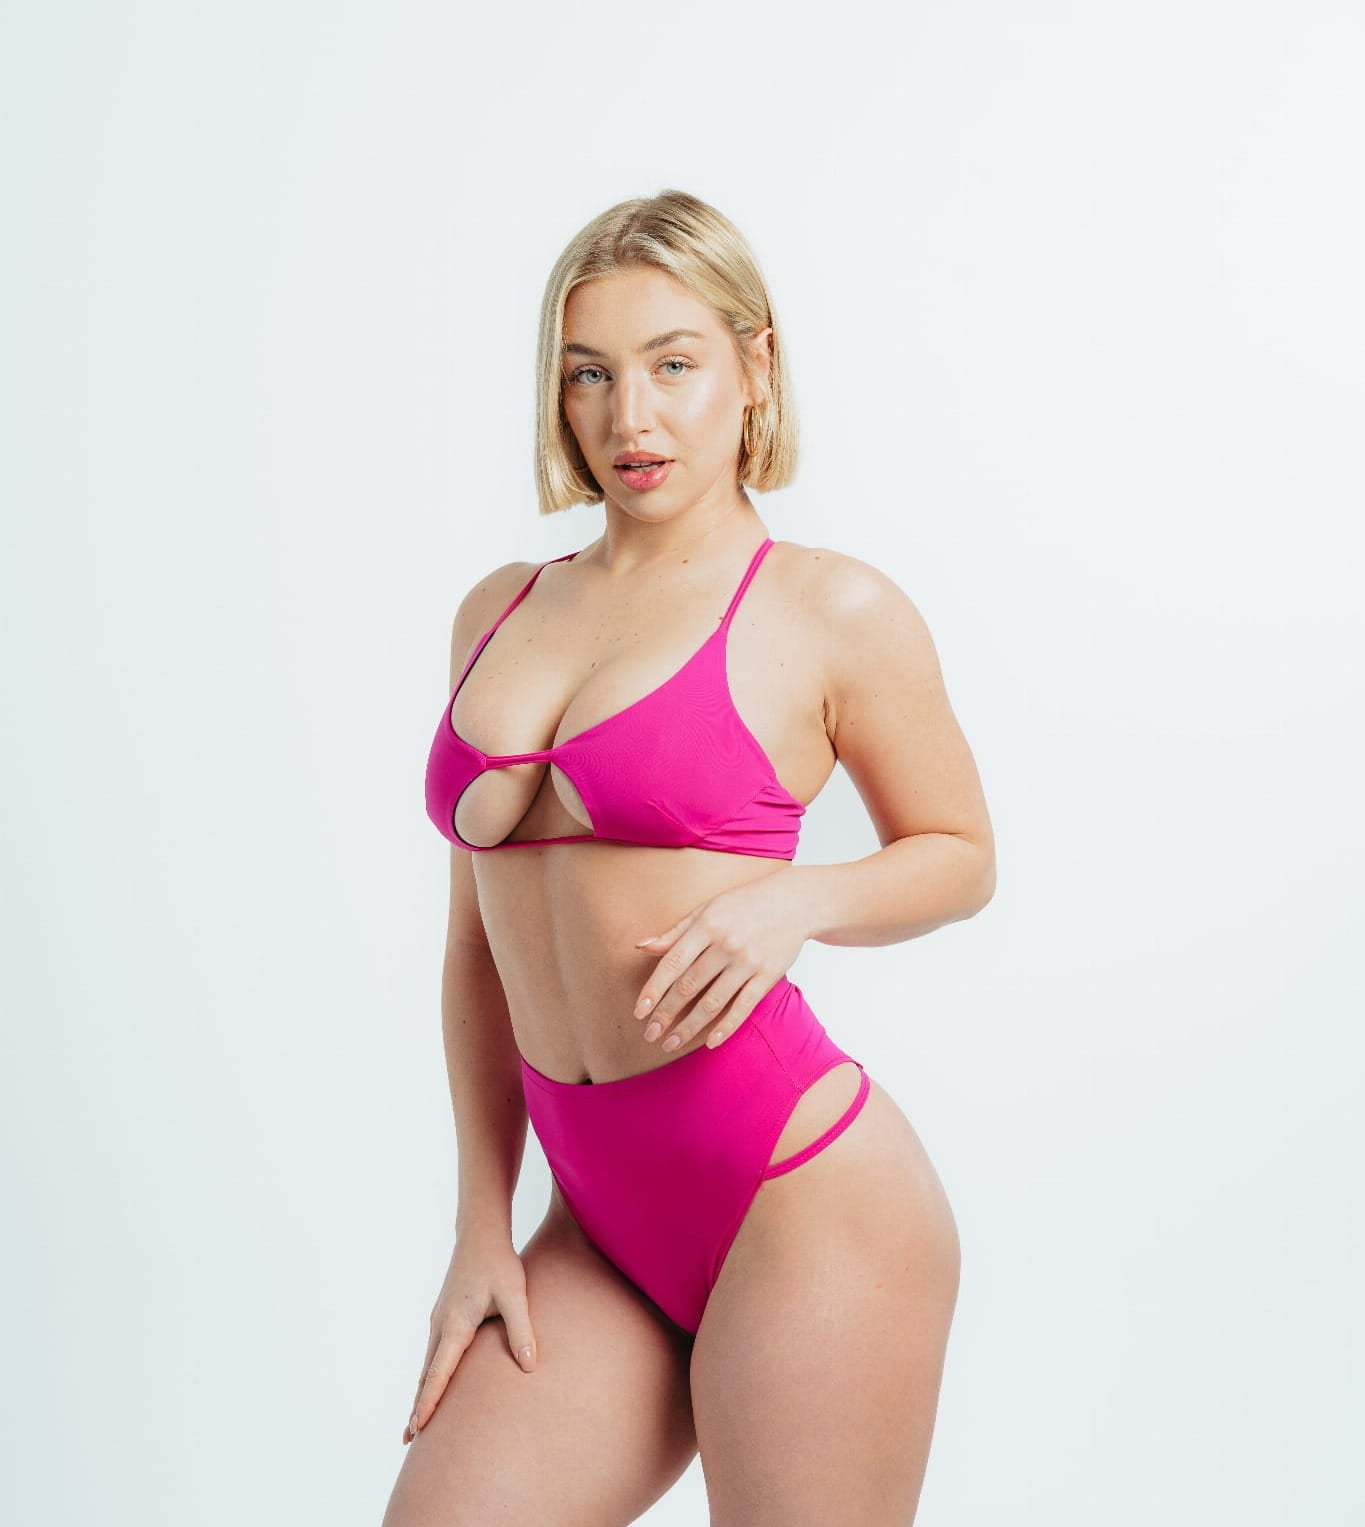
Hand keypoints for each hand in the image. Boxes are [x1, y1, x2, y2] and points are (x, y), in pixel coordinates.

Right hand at [403, 1227, 537, 1444]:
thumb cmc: (499, 1263)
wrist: (480, 1233)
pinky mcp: (444, 1313)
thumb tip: (530, 1366)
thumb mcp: (515, 1295)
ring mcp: (439, 1319)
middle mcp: (440, 1325)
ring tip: (417, 1419)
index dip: (428, 1403)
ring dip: (421, 1391)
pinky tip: (432, 1382)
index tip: (416, 1428)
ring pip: (427, 1363)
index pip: (438, 1374)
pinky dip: (429, 1373)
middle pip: (425, 1374)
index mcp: (455, 1326)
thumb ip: (521, 1330)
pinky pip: (433, 1352)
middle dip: (418, 1405)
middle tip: (409, 1438)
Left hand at [631, 865, 816, 1053]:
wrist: (795, 902)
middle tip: (650, 1034)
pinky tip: (710, 1043)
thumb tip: (641, 947)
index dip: (653, 990)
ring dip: (689, 1027)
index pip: (672, 963)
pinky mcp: (768, 975)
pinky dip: (725, 1027)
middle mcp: (726, 944)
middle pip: (689, 986)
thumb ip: (675, 932)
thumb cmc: (744, 904)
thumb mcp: (707, 909)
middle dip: (666, 1014)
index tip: (639, 1012)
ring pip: (713, 1002)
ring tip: (671, 1043)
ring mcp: (748, 962)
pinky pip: (743, 1007)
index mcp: (707, 925)